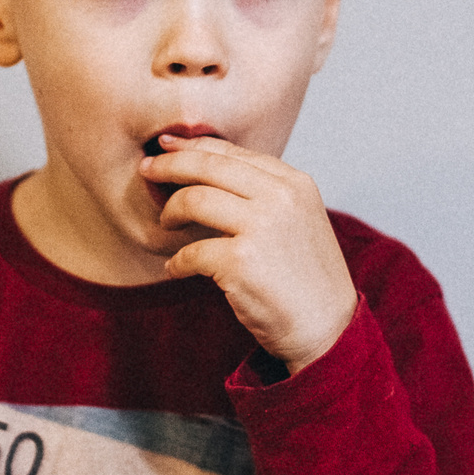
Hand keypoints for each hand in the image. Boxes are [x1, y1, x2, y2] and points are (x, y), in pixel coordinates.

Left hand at [141, 135, 357, 371]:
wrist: (327, 328)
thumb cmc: (306, 277)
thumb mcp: (297, 219)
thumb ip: (264, 193)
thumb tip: (208, 169)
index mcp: (294, 182)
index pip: (232, 152)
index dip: (193, 146)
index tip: (166, 146)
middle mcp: (280, 198)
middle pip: (207, 166)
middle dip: (169, 166)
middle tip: (146, 170)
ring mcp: (261, 228)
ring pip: (193, 200)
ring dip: (170, 212)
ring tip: (166, 225)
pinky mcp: (240, 262)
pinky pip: (189, 252)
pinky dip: (176, 261)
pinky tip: (175, 267)